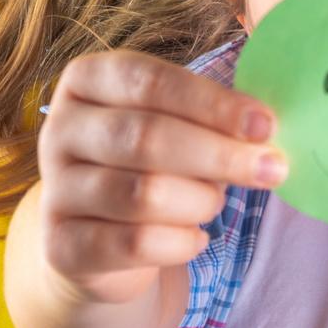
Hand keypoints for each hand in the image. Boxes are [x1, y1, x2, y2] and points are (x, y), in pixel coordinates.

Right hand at [36, 49, 288, 304]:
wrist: (100, 240)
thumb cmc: (152, 164)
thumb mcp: (175, 124)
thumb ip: (212, 116)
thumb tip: (266, 129)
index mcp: (86, 81)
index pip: (150, 82)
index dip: (212, 103)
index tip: (265, 125)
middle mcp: (60, 129)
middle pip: (145, 136)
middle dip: (219, 155)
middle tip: (272, 168)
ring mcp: (56, 191)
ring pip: (142, 194)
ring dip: (200, 201)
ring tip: (215, 202)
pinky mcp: (62, 246)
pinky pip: (135, 245)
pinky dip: (181, 243)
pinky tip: (195, 238)